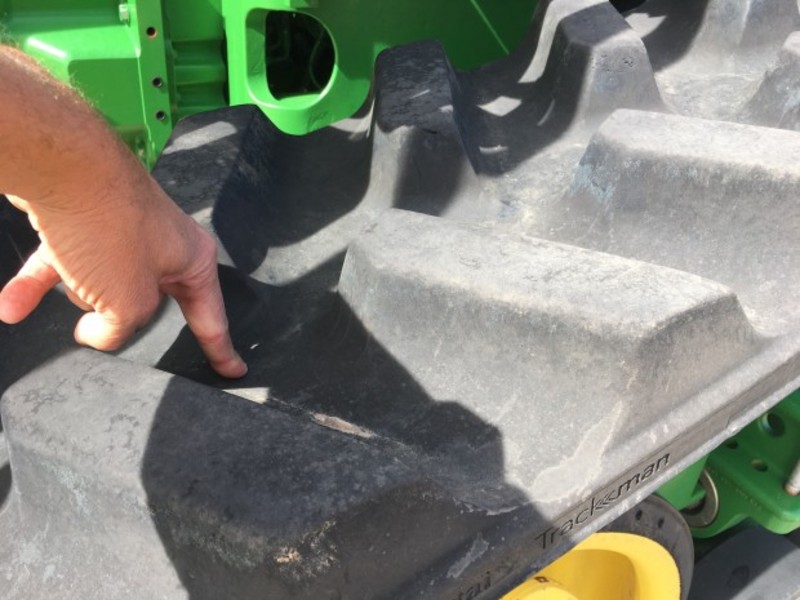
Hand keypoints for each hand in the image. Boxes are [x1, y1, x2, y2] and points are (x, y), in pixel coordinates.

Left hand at [0, 174, 247, 378]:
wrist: (62, 163)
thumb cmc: (109, 226)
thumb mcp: (128, 301)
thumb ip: (120, 330)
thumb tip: (95, 332)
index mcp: (192, 260)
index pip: (210, 318)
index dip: (220, 349)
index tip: (233, 370)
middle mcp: (163, 244)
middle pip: (145, 300)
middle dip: (117, 311)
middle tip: (104, 316)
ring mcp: (122, 231)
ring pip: (98, 282)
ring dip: (72, 290)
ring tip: (57, 283)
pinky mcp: (82, 222)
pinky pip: (62, 264)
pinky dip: (36, 284)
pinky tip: (11, 303)